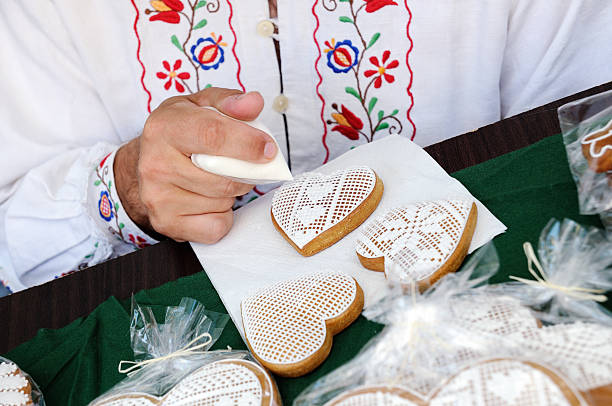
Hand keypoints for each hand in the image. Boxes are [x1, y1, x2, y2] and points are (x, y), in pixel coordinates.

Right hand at [114, 88, 276, 242]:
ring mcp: (158, 197)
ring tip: (219, 179)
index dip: (248, 144)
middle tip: (243, 166)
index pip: (213, 136)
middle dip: (245, 174)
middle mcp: (155, 163)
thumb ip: (230, 102)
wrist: (143, 166)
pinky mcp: (166, 222)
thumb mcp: (200, 106)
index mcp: (164, 127)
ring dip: (232, 193)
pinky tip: (210, 201)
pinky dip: (223, 216)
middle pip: (223, 178)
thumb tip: (253, 103)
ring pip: (222, 203)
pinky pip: (216, 226)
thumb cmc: (178, 134)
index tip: (268, 149)